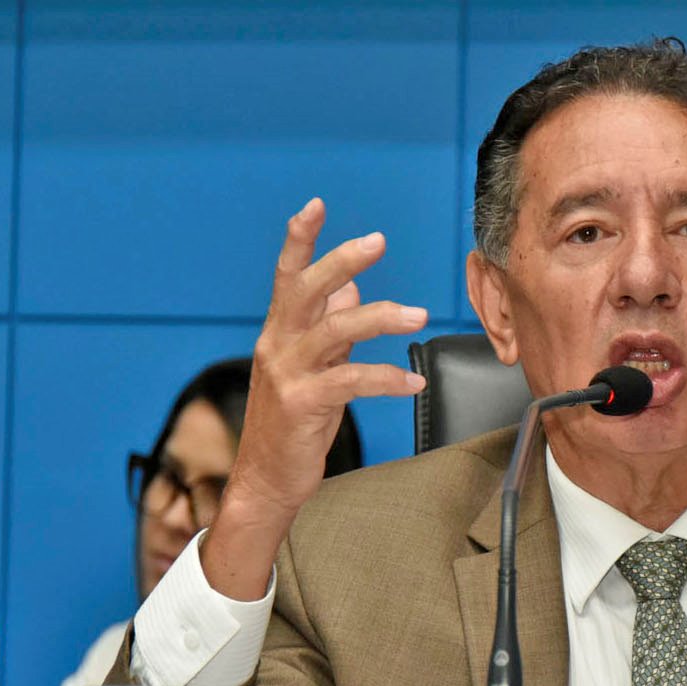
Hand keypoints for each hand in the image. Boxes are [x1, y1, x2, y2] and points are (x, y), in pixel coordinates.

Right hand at [201, 198, 427, 598]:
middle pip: (307, 289)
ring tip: (419, 316)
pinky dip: (387, 379)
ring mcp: (287, 374)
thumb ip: (328, 328)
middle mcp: (277, 345)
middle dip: (341, 260)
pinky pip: (351, 381)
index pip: (287, 275)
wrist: (267, 480)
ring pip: (334, 330)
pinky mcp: (302, 405)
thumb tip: (350, 289)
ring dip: (381, 318)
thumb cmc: (293, 422)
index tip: (316, 205)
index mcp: (280, 332)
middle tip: (378, 240)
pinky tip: (414, 383)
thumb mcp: (312, 367)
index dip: (300, 239)